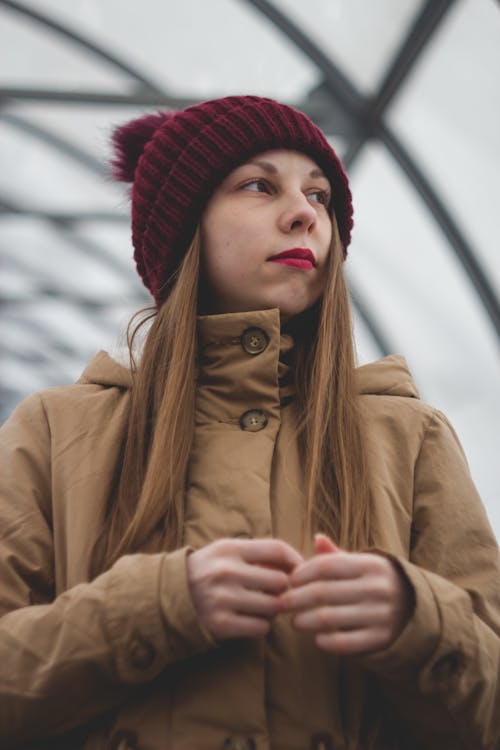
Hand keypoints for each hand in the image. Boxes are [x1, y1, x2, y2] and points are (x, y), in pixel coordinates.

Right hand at [187, 538, 301, 639]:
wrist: (170, 595)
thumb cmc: (209, 569)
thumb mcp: (227, 551)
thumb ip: (257, 553)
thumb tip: (296, 564)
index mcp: (230, 549)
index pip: (276, 550)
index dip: (295, 560)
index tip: (300, 570)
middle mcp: (227, 572)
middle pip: (280, 581)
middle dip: (284, 589)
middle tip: (279, 593)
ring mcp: (223, 599)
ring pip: (273, 607)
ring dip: (274, 609)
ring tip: (264, 606)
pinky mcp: (220, 624)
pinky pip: (260, 628)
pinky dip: (262, 626)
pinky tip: (252, 619)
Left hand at [279, 534, 412, 653]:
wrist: (416, 608)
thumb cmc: (376, 582)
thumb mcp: (362, 564)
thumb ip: (338, 556)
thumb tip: (317, 538)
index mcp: (371, 564)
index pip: (326, 566)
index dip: (302, 574)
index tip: (289, 581)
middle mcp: (378, 587)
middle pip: (323, 593)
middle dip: (296, 599)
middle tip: (282, 604)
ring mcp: (381, 614)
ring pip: (330, 618)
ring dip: (305, 621)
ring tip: (294, 622)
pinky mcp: (382, 638)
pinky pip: (346, 642)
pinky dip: (326, 641)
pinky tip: (316, 638)